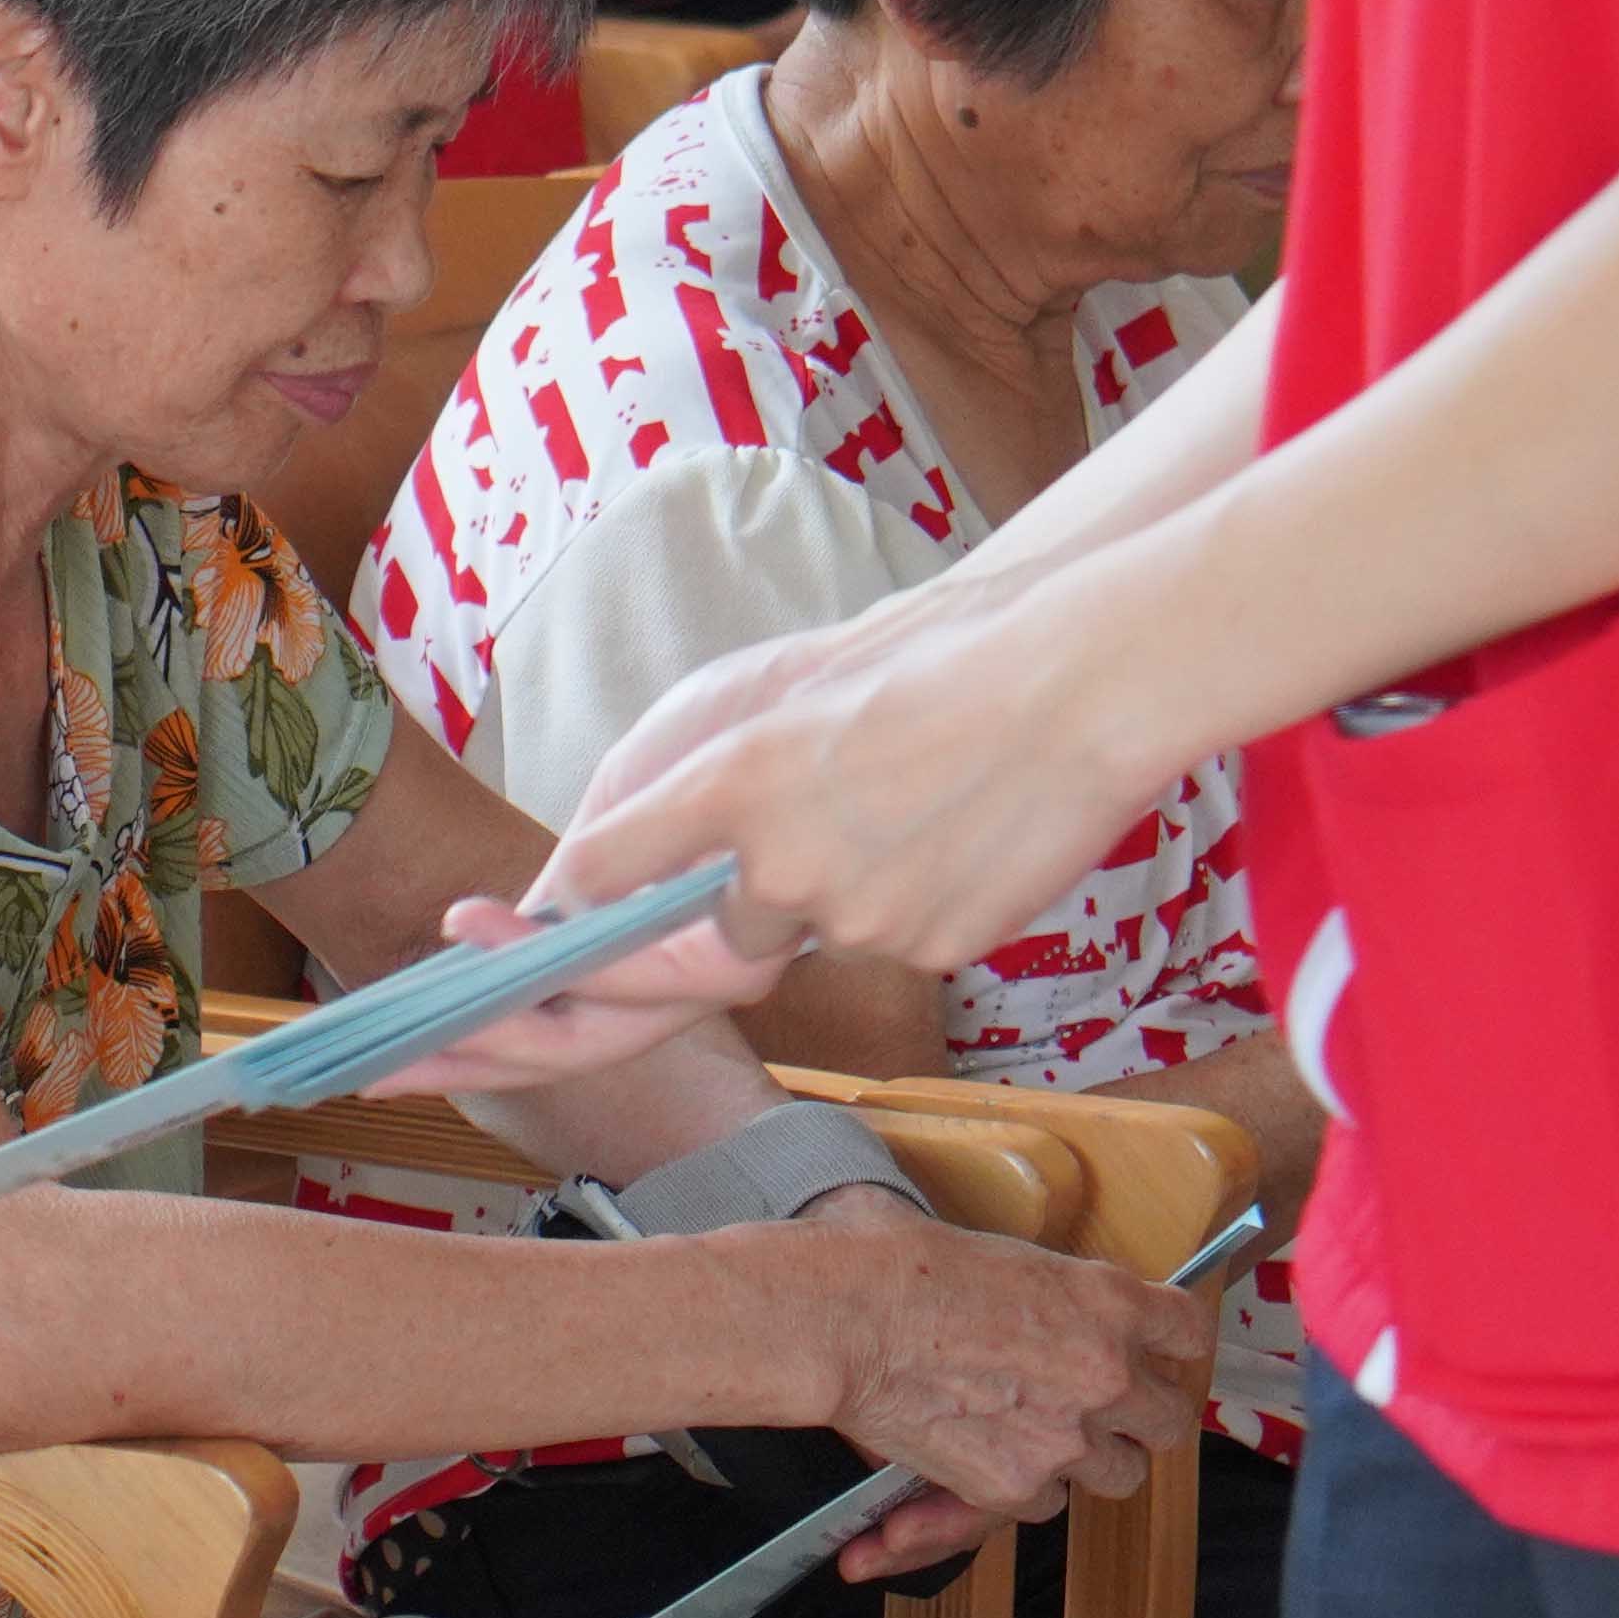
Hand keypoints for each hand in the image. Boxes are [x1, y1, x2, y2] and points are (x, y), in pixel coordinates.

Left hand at [533, 585, 1175, 992]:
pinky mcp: (933, 955)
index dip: (572, 905)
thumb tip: (594, 850)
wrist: (1076, 684)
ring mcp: (863, 922)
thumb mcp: (764, 683)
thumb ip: (670, 768)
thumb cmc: (913, 662)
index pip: (605, 872)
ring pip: (807, 937)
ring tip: (899, 807)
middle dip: (723, 914)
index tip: (542, 922)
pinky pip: (885, 947)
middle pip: (711, 937)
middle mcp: (785, 869)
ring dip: (829, 894)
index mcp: (734, 781)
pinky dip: (901, 905)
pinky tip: (949, 835)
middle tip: (779, 851)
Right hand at [761, 1210, 1212, 1527]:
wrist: (846, 1318)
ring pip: (1120, 1475)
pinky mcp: (1018, 1487)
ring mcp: (1067, 1438)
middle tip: (1105, 1407)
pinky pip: (1048, 1503)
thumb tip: (1062, 1307)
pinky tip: (984, 1452)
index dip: (1172, 1346)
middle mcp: (1107, 1374)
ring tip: (1042, 1435)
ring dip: (1089, 1459)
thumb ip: (1058, 1294)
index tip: (1158, 1351)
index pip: (1190, 1333)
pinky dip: (1023, 1486)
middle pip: (1170, 1420)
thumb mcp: (1006, 1257)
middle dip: (1140, 1417)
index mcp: (1109, 1302)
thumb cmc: (903, 1263)